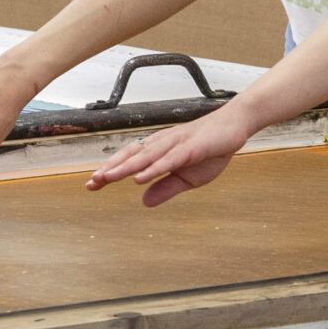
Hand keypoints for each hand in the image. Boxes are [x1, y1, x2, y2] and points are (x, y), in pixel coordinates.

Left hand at [84, 107, 252, 207]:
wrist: (235, 126)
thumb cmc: (211, 149)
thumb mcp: (188, 178)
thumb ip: (165, 188)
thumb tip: (144, 202)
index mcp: (159, 149)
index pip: (130, 160)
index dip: (110, 171)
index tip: (92, 185)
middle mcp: (163, 143)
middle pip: (132, 156)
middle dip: (111, 169)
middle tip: (92, 183)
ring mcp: (177, 143)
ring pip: (146, 157)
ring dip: (125, 168)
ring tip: (107, 178)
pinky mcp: (192, 147)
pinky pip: (170, 159)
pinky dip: (154, 168)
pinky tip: (140, 177)